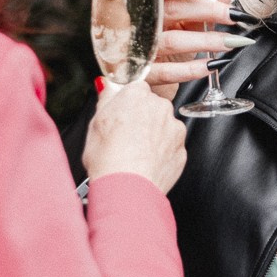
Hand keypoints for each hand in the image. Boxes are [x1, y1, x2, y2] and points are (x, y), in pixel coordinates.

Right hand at [82, 78, 188, 192]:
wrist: (128, 189)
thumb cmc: (109, 158)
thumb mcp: (94, 123)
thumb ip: (105, 100)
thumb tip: (106, 87)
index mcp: (137, 95)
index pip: (136, 88)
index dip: (127, 103)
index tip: (122, 114)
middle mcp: (160, 107)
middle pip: (153, 106)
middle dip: (143, 118)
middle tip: (126, 137)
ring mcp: (174, 129)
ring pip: (164, 127)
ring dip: (154, 136)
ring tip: (135, 154)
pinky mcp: (181, 150)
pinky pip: (171, 147)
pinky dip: (161, 154)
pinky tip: (145, 164)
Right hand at [145, 0, 250, 94]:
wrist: (142, 83)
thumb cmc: (163, 45)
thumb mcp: (182, 22)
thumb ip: (203, 3)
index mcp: (144, 3)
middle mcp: (137, 23)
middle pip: (172, 10)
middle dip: (208, 11)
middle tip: (234, 15)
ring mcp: (137, 49)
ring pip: (172, 41)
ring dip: (206, 40)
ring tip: (232, 41)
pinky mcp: (142, 75)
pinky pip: (168, 72)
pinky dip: (192, 69)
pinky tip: (212, 65)